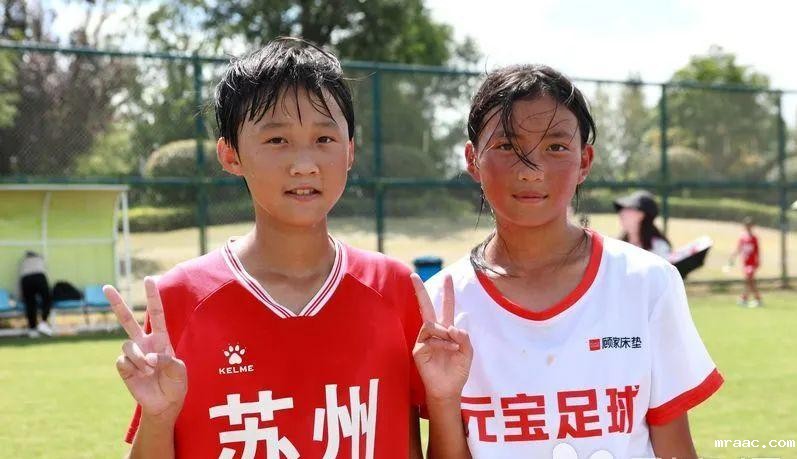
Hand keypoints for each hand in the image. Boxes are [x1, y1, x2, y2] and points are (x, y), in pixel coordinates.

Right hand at [104, 277, 186, 422]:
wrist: (165, 404)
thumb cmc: (175, 384)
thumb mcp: (180, 371)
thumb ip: (167, 360)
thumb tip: (148, 357)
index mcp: (161, 339)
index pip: (156, 314)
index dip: (153, 297)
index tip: (150, 279)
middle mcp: (144, 343)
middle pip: (127, 320)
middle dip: (117, 303)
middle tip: (106, 287)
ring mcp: (133, 355)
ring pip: (127, 345)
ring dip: (139, 358)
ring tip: (149, 369)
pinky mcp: (124, 367)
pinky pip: (123, 361)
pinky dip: (134, 368)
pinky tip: (141, 375)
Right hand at [411, 273, 471, 401]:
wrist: (449, 389)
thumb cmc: (457, 371)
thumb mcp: (468, 352)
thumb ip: (464, 337)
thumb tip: (452, 326)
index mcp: (447, 330)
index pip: (446, 307)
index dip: (447, 293)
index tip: (448, 276)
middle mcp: (434, 332)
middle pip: (426, 307)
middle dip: (420, 291)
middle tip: (414, 275)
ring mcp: (424, 340)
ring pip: (433, 324)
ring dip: (447, 334)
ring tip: (455, 347)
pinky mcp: (418, 349)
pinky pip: (430, 337)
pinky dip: (443, 342)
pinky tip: (450, 350)